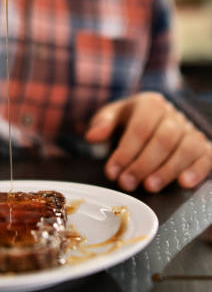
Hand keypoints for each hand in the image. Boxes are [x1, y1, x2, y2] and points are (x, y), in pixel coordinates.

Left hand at [85, 92, 211, 191]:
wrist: (156, 119)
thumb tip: (92, 137)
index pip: (139, 129)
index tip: (112, 172)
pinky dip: (197, 171)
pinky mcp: (204, 147)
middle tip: (126, 183)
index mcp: (150, 104)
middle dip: (143, 165)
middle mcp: (174, 115)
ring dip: (166, 171)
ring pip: (185, 150)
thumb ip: (102, 124)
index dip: (125, 152)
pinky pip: (206, 157)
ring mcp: (191, 131)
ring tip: (149, 187)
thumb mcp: (113, 116)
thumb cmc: (131, 119)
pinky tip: (184, 183)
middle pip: (162, 140)